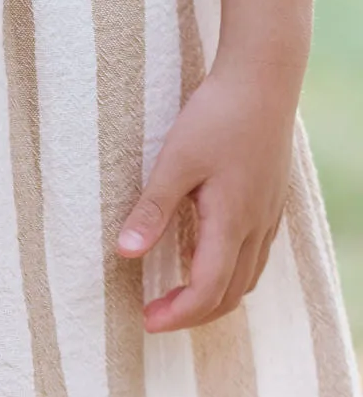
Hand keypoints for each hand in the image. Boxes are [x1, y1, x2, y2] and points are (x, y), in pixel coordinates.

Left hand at [116, 58, 299, 333]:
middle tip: (154, 315)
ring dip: (212, 298)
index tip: (146, 320)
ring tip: (176, 297)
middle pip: (230, 296)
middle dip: (192, 315)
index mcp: (231, 221)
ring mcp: (268, 216)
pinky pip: (254, 258)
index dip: (177, 314)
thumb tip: (125, 253)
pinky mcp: (271, 204)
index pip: (208, 291)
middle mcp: (256, 226)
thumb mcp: (175, 161)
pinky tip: (201, 261)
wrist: (265, 76)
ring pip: (246, 280)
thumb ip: (152, 210)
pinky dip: (228, 274)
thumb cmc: (218, 114)